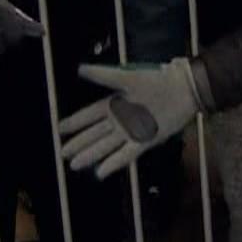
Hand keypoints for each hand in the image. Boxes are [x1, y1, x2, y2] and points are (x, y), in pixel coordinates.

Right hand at [59, 59, 208, 178]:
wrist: (183, 89)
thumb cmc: (156, 79)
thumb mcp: (126, 77)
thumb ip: (103, 75)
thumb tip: (79, 68)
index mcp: (115, 102)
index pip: (89, 115)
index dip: (75, 122)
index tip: (59, 128)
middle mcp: (121, 119)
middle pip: (95, 134)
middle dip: (79, 143)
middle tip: (62, 153)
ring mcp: (132, 131)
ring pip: (106, 146)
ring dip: (90, 155)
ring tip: (74, 165)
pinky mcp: (145, 140)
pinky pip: (126, 155)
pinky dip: (113, 163)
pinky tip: (100, 172)